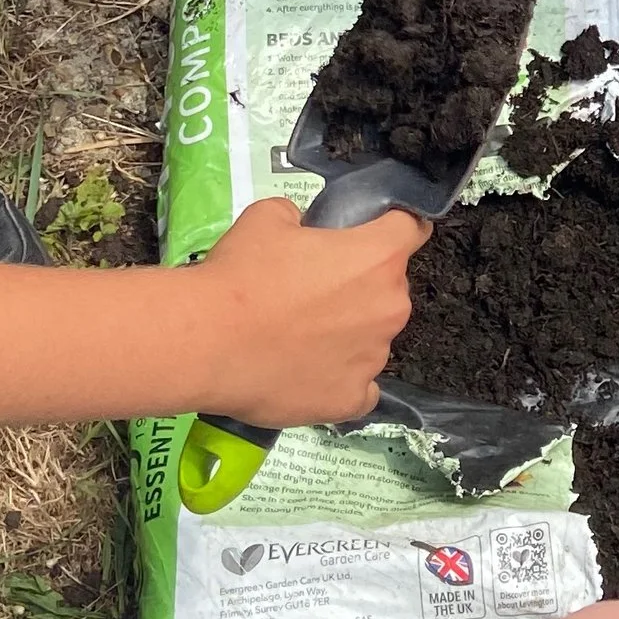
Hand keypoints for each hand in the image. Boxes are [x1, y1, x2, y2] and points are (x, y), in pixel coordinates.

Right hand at [195, 198, 427, 425]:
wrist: (207, 341)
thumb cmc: (241, 274)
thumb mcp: (266, 218)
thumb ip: (298, 219)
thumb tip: (302, 230)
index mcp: (377, 256)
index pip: (411, 228)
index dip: (392, 227)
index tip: (374, 233)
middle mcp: (390, 307)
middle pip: (389, 289)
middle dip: (360, 288)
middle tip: (312, 293)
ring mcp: (374, 358)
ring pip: (372, 339)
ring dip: (348, 336)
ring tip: (298, 340)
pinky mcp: (351, 399)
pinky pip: (359, 388)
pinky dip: (339, 381)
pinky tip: (308, 375)